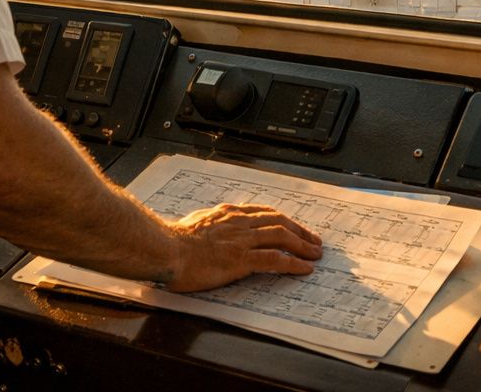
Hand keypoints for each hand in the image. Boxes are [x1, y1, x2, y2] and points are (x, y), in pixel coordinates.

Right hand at [163, 202, 323, 292]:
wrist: (164, 249)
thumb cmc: (172, 241)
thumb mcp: (194, 224)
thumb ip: (209, 225)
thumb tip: (211, 228)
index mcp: (227, 214)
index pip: (263, 213)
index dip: (283, 219)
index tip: (293, 226)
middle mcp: (237, 223)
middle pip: (278, 221)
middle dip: (299, 230)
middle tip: (314, 240)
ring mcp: (240, 240)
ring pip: (281, 236)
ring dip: (302, 245)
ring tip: (315, 254)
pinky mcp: (240, 259)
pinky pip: (274, 259)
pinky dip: (293, 263)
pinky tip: (304, 268)